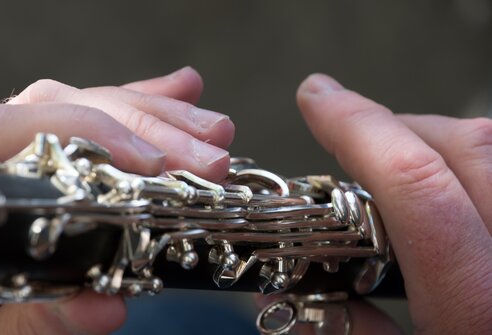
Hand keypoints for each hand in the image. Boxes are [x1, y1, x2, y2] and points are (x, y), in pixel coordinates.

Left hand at [0, 67, 234, 333]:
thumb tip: (107, 303)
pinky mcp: (42, 165)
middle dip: (144, 127)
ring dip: (153, 116)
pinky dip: (138, 109)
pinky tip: (178, 97)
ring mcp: (12, 159)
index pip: (5, 131)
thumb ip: (31, 321)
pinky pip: (90, 121)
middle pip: (56, 108)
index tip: (152, 162)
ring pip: (81, 105)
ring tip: (213, 133)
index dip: (83, 132)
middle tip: (209, 158)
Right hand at [258, 74, 491, 333]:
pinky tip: (456, 182)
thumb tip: (289, 298)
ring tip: (397, 157)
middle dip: (396, 126)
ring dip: (440, 137)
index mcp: (482, 310)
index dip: (358, 127)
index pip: (417, 188)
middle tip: (350, 137)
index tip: (316, 97)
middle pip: (469, 148)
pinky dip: (478, 160)